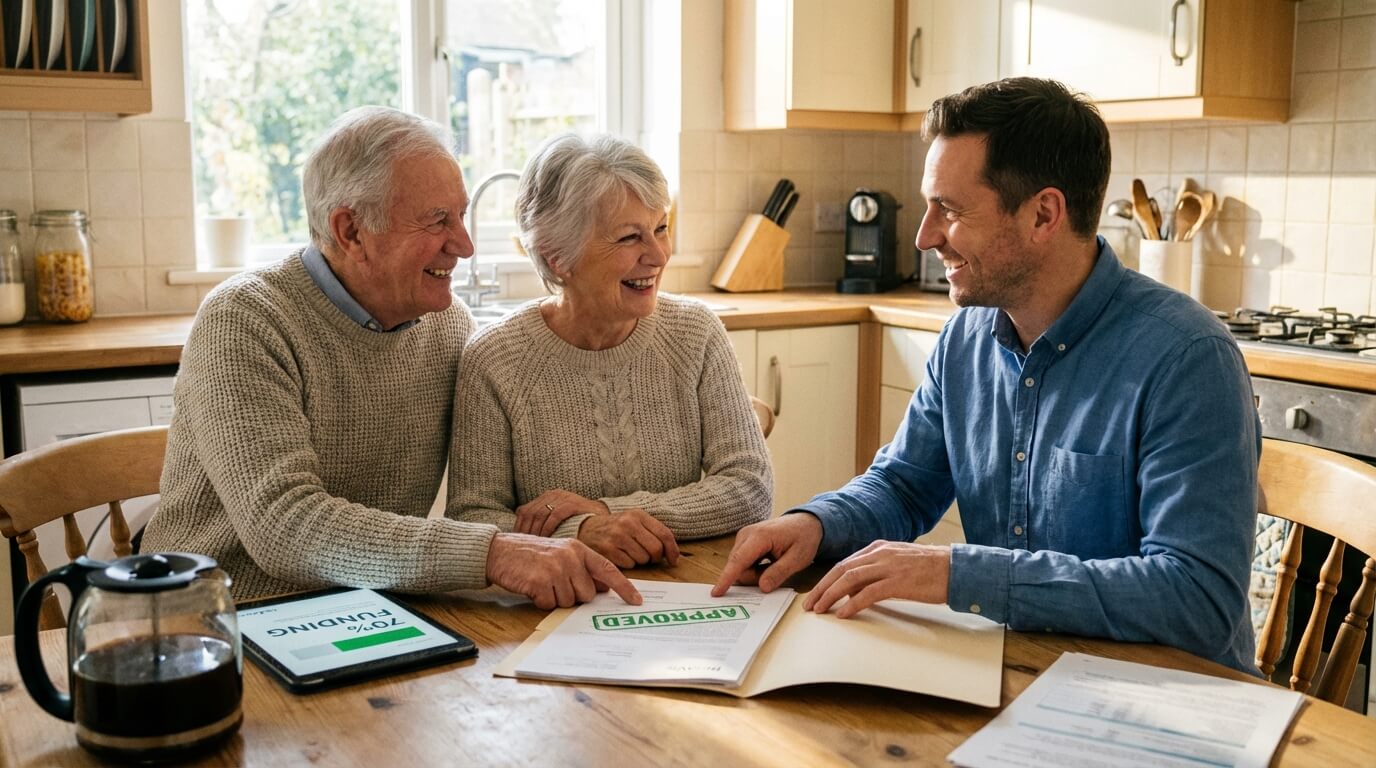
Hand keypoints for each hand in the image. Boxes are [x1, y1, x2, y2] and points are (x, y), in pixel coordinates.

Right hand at [485, 532, 641, 609]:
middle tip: (554, 583)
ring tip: (540, 582)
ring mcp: (556, 568)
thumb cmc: (530, 555)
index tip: (637, 600)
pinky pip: (550, 605)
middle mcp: (571, 557)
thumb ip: (581, 567)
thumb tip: (602, 588)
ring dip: (554, 598)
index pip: (608, 570)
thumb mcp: (560, 554)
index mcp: (578, 549)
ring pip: (568, 602)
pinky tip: (532, 587)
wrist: (498, 551)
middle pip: (587, 594)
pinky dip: (540, 601)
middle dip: (572, 596)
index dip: (624, 587)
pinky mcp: (541, 581)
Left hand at [515, 490, 610, 536]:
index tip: (516, 543)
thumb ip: (542, 523)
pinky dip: (548, 528)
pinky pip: (554, 515)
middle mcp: (553, 495)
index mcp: (546, 497)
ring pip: (540, 514)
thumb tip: (520, 535)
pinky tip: (546, 539)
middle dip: (525, 531)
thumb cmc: (579, 523)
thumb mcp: (557, 520)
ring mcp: (562, 498)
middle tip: (523, 547)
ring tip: (534, 545)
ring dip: (535, 531)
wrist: (603, 518)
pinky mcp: (572, 503)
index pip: (524, 511)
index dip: (518, 527)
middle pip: (530, 513)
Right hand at [577, 509, 679, 568]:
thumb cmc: (616, 528)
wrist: (586, 528)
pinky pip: (629, 565)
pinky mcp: (608, 550)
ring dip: (640, 561)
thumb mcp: (634, 521)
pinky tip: (620, 556)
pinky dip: (628, 564)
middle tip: (648, 557)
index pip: (664, 533)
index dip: (672, 549)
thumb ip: (653, 532)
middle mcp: (628, 523)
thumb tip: (674, 554)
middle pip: (656, 549)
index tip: (674, 560)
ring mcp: (617, 536)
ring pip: (643, 559)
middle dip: (655, 557)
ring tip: (630, 552)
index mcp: (638, 514)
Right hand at [711, 513, 822, 596]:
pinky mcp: (744, 541)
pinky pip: (742, 562)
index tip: (716, 592)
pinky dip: (754, 567)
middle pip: (738, 567)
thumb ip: (779, 573)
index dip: (727, 578)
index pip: (739, 561)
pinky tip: (769, 561)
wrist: (806, 522)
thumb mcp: (797, 559)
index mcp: (760, 536)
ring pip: (739, 566)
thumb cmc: (803, 538)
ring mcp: (743, 536)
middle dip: (754, 577)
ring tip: (775, 563)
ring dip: (755, 573)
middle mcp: (747, 534)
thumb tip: (762, 587)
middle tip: (777, 570)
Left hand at [802, 541, 949, 618]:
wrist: (957, 569)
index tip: (815, 593)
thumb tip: (854, 589)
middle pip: (841, 570)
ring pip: (849, 579)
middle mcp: (880, 553)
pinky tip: (843, 613)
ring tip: (820, 610)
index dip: (827, 579)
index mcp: (879, 548)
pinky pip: (868, 593)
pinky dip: (852, 603)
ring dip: (830, 595)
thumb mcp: (898, 563)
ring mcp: (889, 566)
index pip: (845, 563)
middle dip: (821, 587)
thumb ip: (877, 570)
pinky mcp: (898, 582)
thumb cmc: (931, 569)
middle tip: (810, 604)